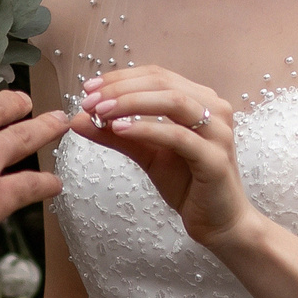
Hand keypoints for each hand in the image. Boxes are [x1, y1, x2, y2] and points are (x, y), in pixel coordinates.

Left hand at [77, 69, 253, 249]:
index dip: (121, 78)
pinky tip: (120, 130)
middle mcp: (215, 109)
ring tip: (100, 111)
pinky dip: (147, 129)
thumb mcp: (146, 154)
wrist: (219, 221)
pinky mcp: (215, 159)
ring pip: (172, 102)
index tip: (88, 88)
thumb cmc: (188, 184)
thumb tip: (78, 118)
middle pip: (162, 83)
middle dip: (120, 89)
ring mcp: (218, 133)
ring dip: (131, 103)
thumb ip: (115, 134)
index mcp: (200, 100)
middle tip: (89, 100)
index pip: (157, 75)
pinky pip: (177, 136)